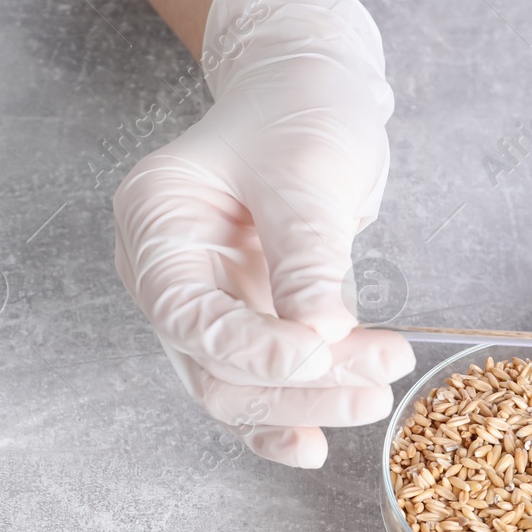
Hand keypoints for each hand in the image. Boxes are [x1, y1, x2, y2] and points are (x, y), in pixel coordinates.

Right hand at [112, 0, 413, 467]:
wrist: (313, 90)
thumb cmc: (300, 109)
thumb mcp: (307, 170)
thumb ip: (306, 255)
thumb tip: (318, 335)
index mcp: (154, 223)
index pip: (187, 315)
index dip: (251, 348)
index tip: (320, 352)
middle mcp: (165, 272)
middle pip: (211, 365)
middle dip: (293, 384)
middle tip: (373, 383)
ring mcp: (203, 303)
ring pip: (237, 387)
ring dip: (306, 401)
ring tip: (377, 392)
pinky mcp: (244, 321)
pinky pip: (255, 386)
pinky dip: (287, 415)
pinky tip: (317, 441)